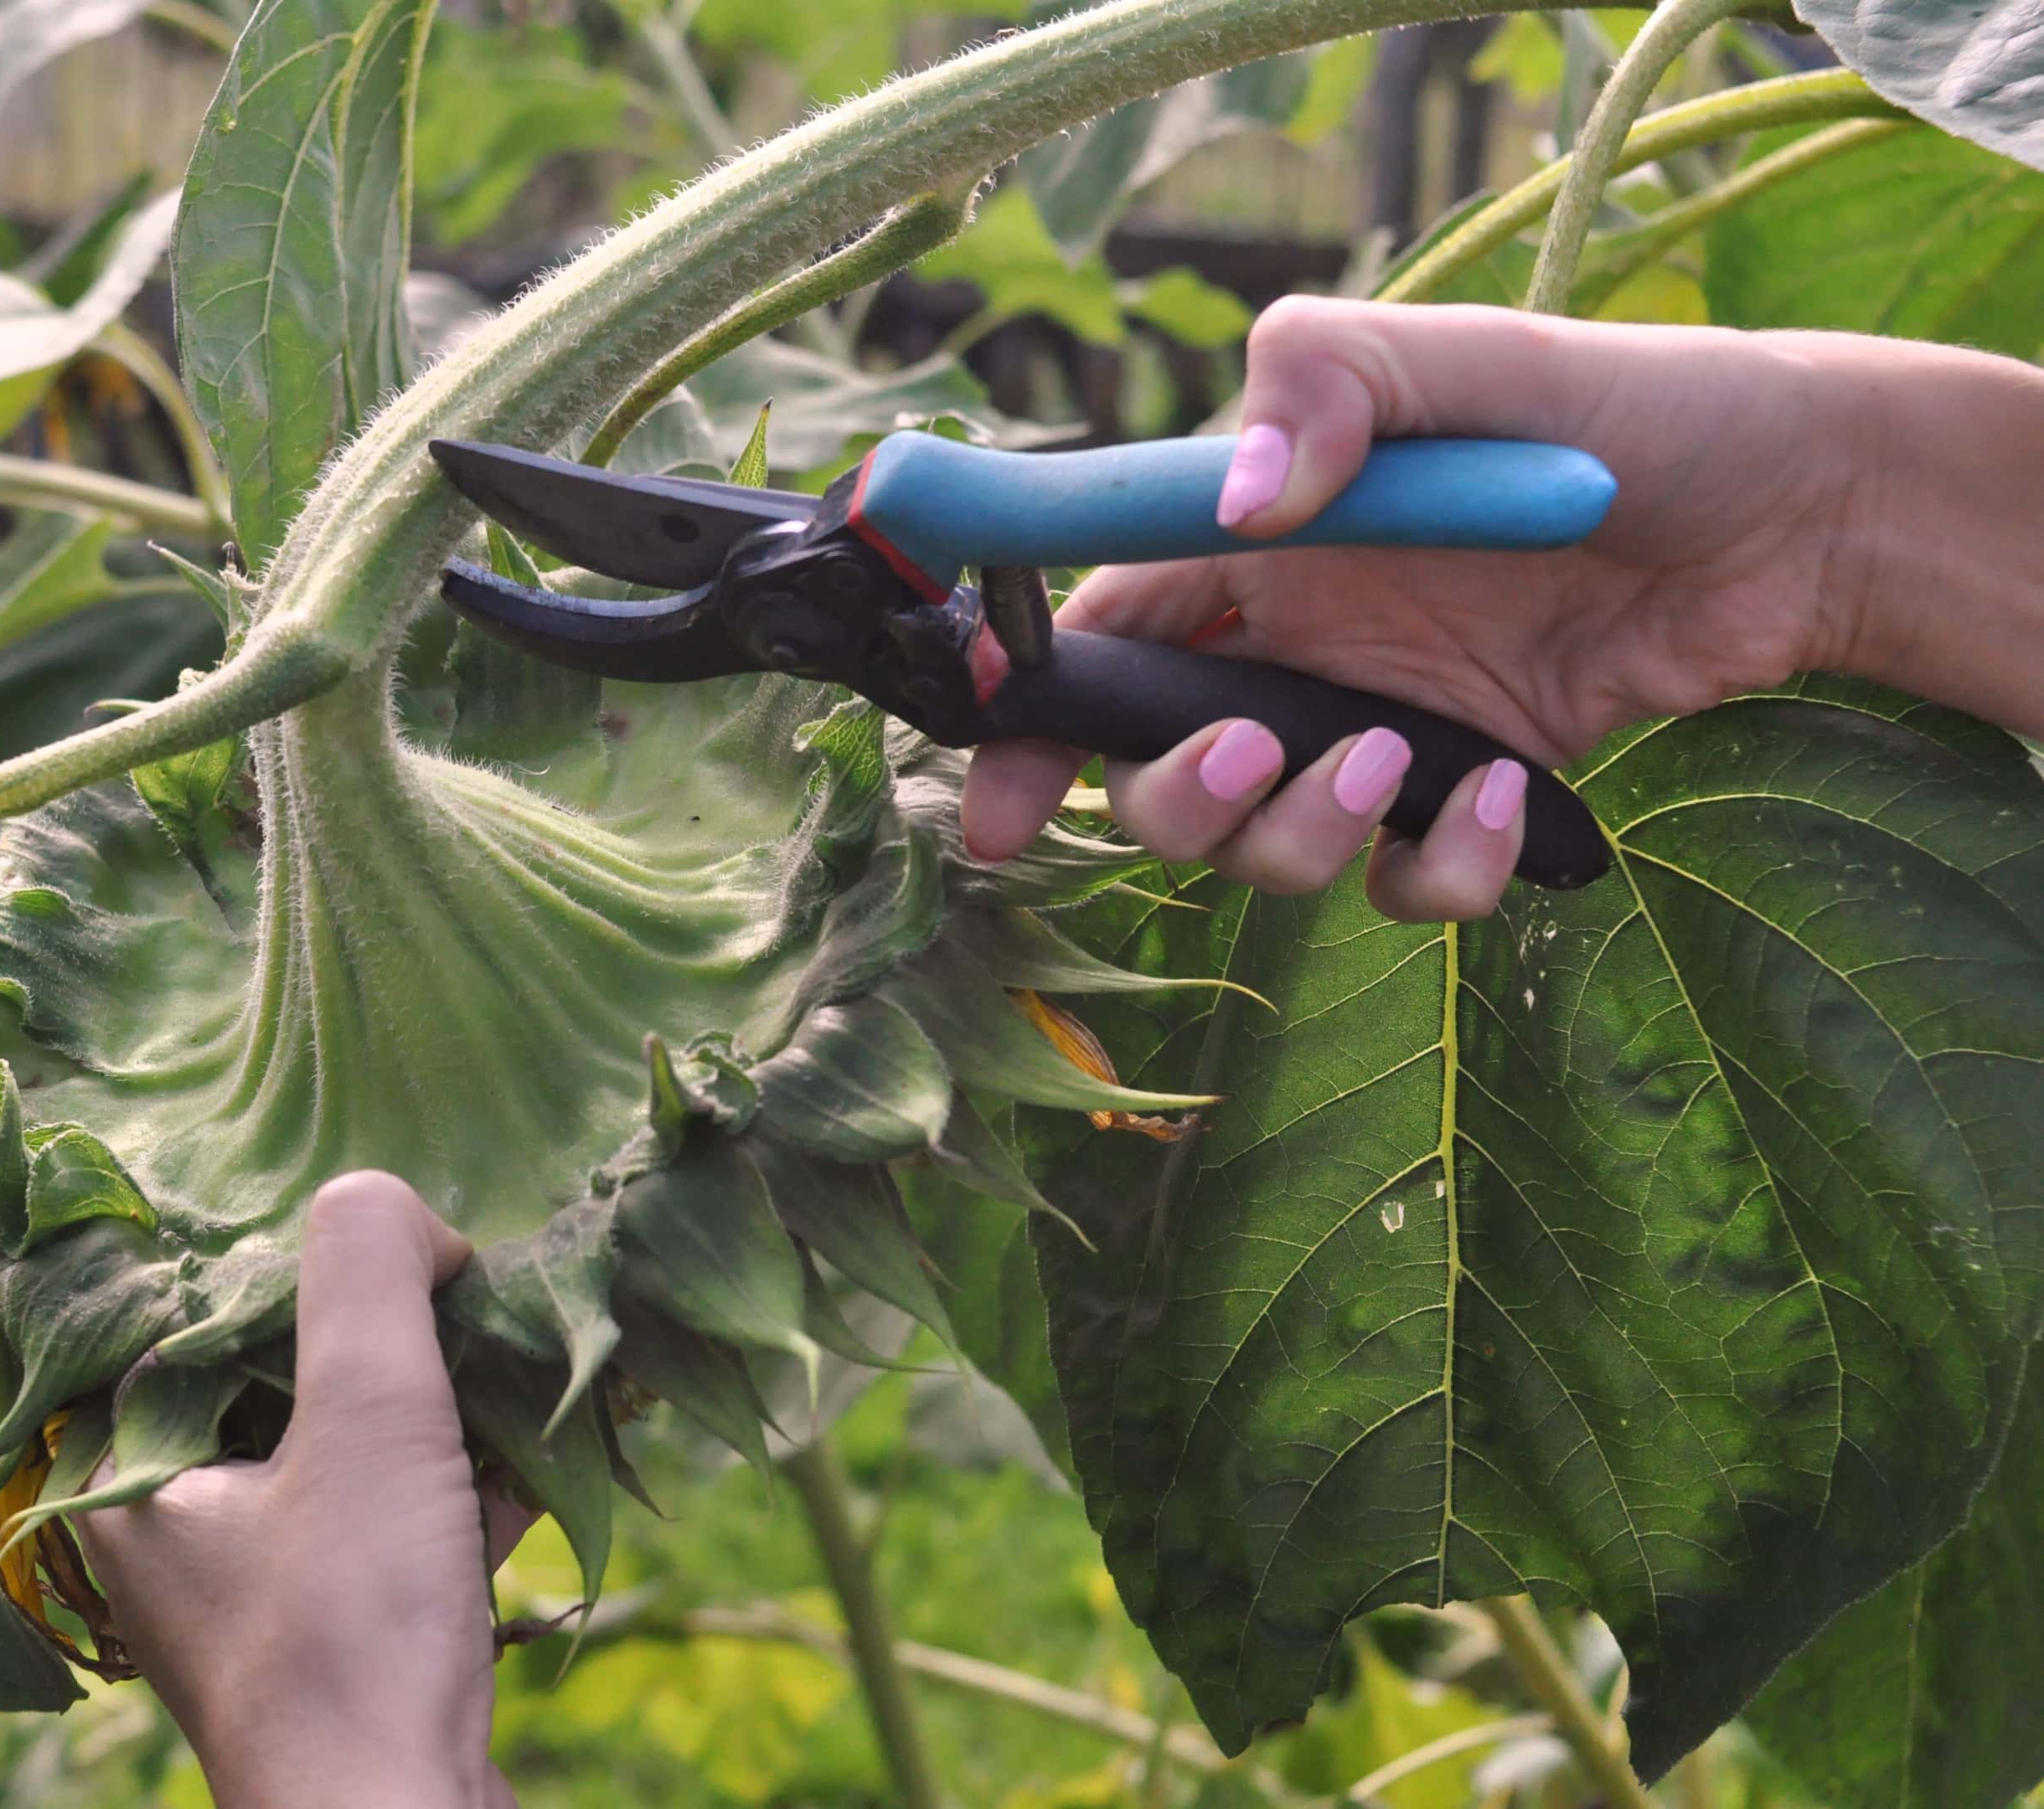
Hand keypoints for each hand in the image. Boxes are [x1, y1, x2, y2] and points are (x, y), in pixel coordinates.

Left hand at [77, 1172, 536, 1808]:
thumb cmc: (352, 1632)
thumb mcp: (366, 1414)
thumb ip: (365, 1272)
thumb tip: (390, 1203)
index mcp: (128, 1477)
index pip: (195, 1313)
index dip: (291, 1260)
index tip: (385, 1232)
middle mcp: (178, 1537)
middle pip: (284, 1378)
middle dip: (387, 1329)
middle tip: (464, 1277)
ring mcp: (266, 1598)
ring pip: (354, 1454)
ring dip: (445, 1403)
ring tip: (524, 1347)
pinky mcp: (348, 1643)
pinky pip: (403, 1527)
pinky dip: (468, 1483)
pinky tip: (547, 1442)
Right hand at [963, 296, 1880, 920]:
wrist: (1801, 509)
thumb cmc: (1626, 413)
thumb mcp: (1467, 356)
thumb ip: (1330, 384)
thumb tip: (1239, 503)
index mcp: (1254, 547)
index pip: (1095, 641)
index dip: (1027, 725)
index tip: (1001, 801)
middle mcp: (1295, 651)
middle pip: (1156, 779)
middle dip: (1174, 799)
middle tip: (1258, 750)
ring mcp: (1377, 733)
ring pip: (1267, 854)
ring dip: (1300, 842)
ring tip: (1397, 766)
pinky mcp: (1468, 800)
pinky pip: (1409, 889)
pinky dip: (1442, 872)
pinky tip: (1508, 799)